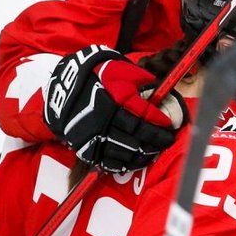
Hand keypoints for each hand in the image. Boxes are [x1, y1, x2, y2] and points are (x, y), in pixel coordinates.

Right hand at [43, 45, 185, 172]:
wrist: (65, 86)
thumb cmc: (99, 76)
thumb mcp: (122, 71)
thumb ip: (141, 81)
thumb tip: (160, 92)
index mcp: (114, 101)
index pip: (143, 117)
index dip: (158, 124)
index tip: (169, 126)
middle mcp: (104, 120)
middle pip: (136, 137)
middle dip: (155, 141)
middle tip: (166, 141)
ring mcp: (93, 135)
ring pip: (123, 152)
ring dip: (141, 154)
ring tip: (153, 151)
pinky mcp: (84, 146)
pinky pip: (106, 161)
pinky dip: (122, 164)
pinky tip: (133, 160)